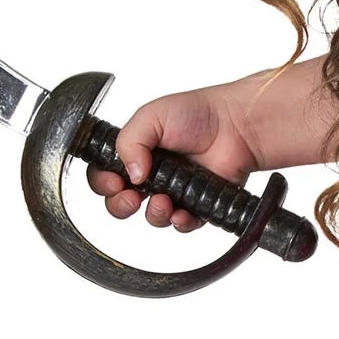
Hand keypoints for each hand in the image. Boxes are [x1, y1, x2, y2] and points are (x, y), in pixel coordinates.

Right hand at [86, 84, 260, 231]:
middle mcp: (151, 174)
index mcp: (135, 153)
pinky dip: (179, 221)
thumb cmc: (197, 113)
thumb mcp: (152, 116)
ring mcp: (173, 192)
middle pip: (121, 202)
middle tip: (131, 197)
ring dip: (153, 213)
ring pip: (151, 217)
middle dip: (120, 205)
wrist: (235, 126)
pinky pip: (181, 224)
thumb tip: (130, 174)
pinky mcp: (196, 205)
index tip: (113, 181)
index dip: (103, 183)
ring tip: (164, 200)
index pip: (105, 174)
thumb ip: (129, 141)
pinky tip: (182, 211)